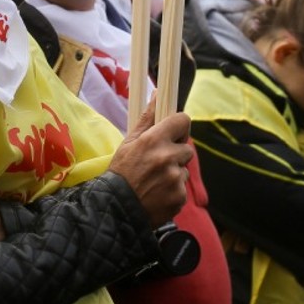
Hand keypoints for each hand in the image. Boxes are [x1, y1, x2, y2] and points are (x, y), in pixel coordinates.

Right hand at [109, 98, 192, 227]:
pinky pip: (182, 188)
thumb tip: (158, 94)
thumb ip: (147, 118)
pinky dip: (173, 191)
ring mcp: (175, 179)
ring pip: (184, 169)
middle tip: (157, 163)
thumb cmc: (121, 172)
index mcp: (154, 140)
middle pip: (186, 148)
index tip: (173, 132)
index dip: (179, 126)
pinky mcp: (180, 197)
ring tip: (155, 181)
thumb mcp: (129, 142)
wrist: (116, 209)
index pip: (183, 120)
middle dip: (175, 153)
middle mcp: (168, 157)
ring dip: (174, 173)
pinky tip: (158, 194)